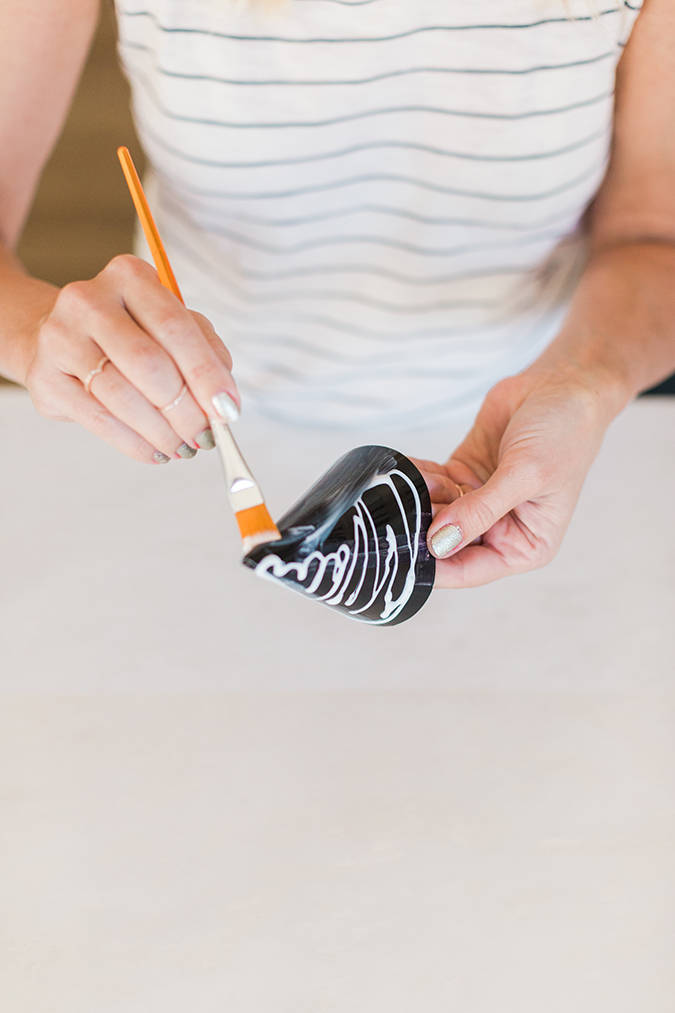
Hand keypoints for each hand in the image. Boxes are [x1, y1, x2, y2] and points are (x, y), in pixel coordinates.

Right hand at [22, 255, 238, 462]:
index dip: (206, 374)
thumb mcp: (171, 328)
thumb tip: (223, 404)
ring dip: (162, 432)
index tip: (228, 410)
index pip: (175, 327)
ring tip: (183, 447)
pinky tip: (155, 451)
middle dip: (186, 410)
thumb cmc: (130, 334)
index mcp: (129, 276)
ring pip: (123, 397)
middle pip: (149, 365)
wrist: (62, 339)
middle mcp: (88, 300)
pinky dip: (135, 443)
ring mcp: (60, 338)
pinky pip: (99, 420)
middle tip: (205, 436)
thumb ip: (205, 353)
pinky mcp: (44, 378)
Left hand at [413, 369, 614, 587]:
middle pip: (446, 543)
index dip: (436, 569)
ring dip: (417, 499)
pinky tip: (406, 468)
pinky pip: (431, 483)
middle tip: (394, 516)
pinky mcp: (463, 473)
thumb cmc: (565, 433)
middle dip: (420, 529)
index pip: (471, 570)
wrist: (564, 384)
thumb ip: (481, 511)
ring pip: (433, 512)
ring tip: (407, 484)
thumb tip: (440, 542)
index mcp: (525, 545)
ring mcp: (478, 501)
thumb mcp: (525, 475)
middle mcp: (500, 529)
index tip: (403, 559)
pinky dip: (417, 476)